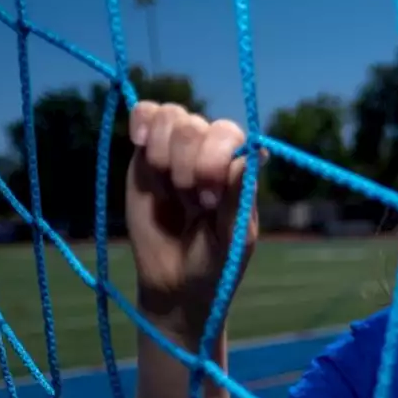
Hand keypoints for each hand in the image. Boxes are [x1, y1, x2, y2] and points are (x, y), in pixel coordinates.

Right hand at [125, 101, 259, 337]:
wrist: (175, 283)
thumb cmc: (214, 264)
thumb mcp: (233, 240)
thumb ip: (240, 199)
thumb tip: (257, 152)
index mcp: (238, 170)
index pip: (230, 136)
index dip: (214, 158)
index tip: (207, 199)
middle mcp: (211, 154)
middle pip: (197, 125)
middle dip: (188, 162)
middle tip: (191, 201)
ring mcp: (178, 151)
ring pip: (173, 116)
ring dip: (165, 149)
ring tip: (168, 186)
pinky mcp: (146, 154)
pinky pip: (146, 113)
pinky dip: (143, 119)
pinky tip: (140, 142)